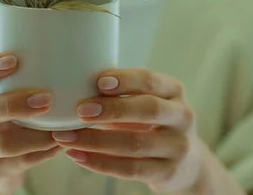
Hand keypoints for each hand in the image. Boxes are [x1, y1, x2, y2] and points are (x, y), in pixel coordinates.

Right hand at [0, 53, 62, 194]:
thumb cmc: (3, 112)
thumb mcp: (0, 91)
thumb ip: (19, 74)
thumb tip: (64, 49)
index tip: (14, 59)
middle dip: (13, 104)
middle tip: (46, 99)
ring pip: (2, 144)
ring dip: (33, 136)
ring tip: (59, 130)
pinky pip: (18, 163)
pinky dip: (41, 153)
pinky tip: (59, 143)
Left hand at [51, 68, 204, 193]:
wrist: (186, 164)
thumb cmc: (154, 123)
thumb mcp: (148, 101)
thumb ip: (122, 93)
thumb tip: (78, 86)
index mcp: (173, 91)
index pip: (151, 81)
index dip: (126, 80)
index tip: (99, 82)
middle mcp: (181, 117)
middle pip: (148, 110)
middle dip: (113, 109)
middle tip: (81, 110)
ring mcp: (177, 147)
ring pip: (135, 144)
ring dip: (96, 140)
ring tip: (66, 137)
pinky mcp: (167, 173)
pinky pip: (129, 169)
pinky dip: (100, 163)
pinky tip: (77, 156)